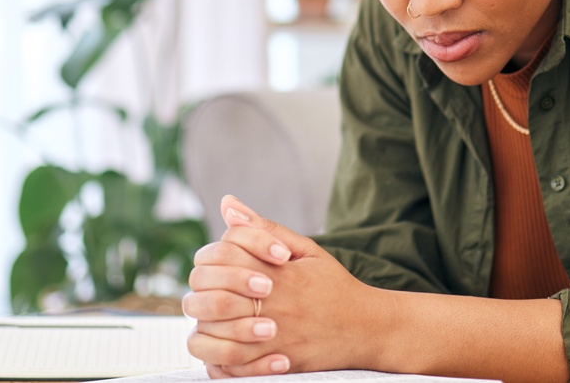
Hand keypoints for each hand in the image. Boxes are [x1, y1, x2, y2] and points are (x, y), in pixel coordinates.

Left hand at [184, 195, 383, 377]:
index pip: (223, 256)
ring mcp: (274, 338)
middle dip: (202, 293)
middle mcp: (273, 305)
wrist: (367, 328)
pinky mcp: (277, 365)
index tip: (219, 264)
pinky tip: (222, 344)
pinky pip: (232, 366)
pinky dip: (218, 358)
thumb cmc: (334, 286)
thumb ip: (263, 227)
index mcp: (278, 273)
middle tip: (208, 293)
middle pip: (212, 297)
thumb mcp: (305, 249)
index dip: (213, 258)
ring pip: (215, 334)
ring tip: (212, 319)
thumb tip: (228, 203)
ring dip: (206, 325)